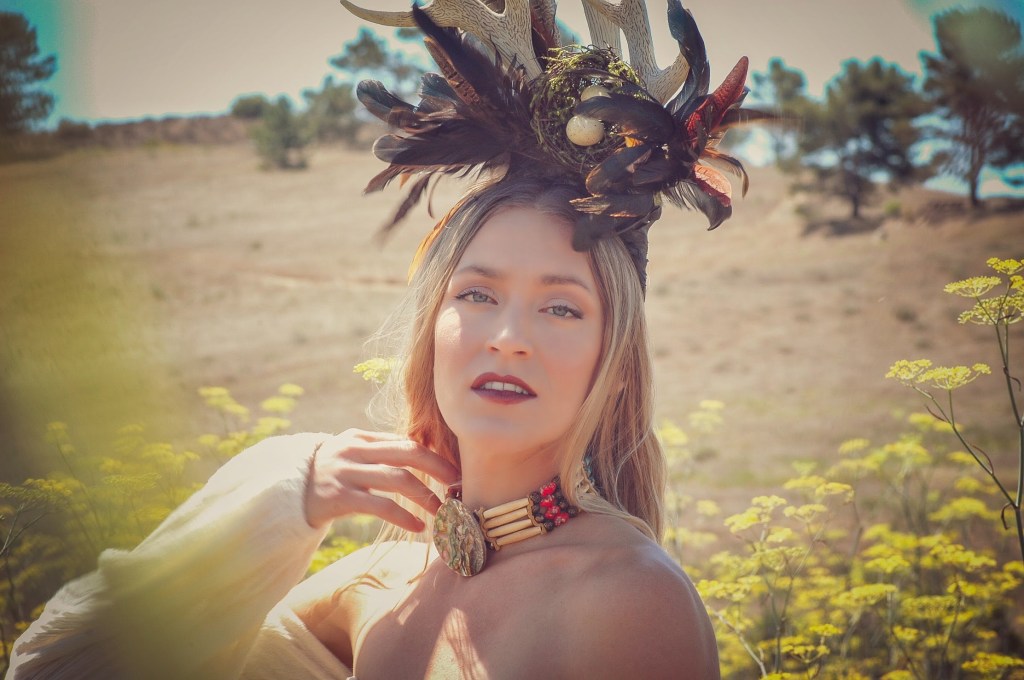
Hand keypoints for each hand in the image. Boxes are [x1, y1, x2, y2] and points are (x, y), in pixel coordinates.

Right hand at [304, 429, 459, 531]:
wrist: (285, 494)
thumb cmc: (328, 475)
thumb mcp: (350, 455)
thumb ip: (379, 452)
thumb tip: (422, 455)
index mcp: (361, 437)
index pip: (406, 441)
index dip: (434, 456)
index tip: (454, 471)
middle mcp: (354, 449)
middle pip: (408, 452)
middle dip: (438, 467)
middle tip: (457, 484)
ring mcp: (346, 472)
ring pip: (397, 479)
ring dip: (424, 495)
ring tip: (440, 510)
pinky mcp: (339, 497)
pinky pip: (380, 505)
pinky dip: (403, 516)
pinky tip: (417, 527)